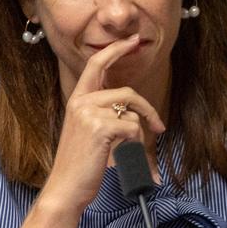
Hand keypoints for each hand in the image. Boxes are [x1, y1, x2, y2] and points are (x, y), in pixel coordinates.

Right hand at [37, 35, 165, 212]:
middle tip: (160, 127)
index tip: (132, 40)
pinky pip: (132, 128)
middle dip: (149, 110)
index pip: (96, 64)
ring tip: (127, 154)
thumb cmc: (82, 164)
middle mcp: (80, 102)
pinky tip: (120, 157)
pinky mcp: (99, 127)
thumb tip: (132, 109)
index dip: (116, 50)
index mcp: (77, 100)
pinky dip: (133, 145)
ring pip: (132, 115)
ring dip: (138, 137)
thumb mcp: (89, 132)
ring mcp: (88, 112)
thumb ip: (104, 114)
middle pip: (128, 93)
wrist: (66, 188)